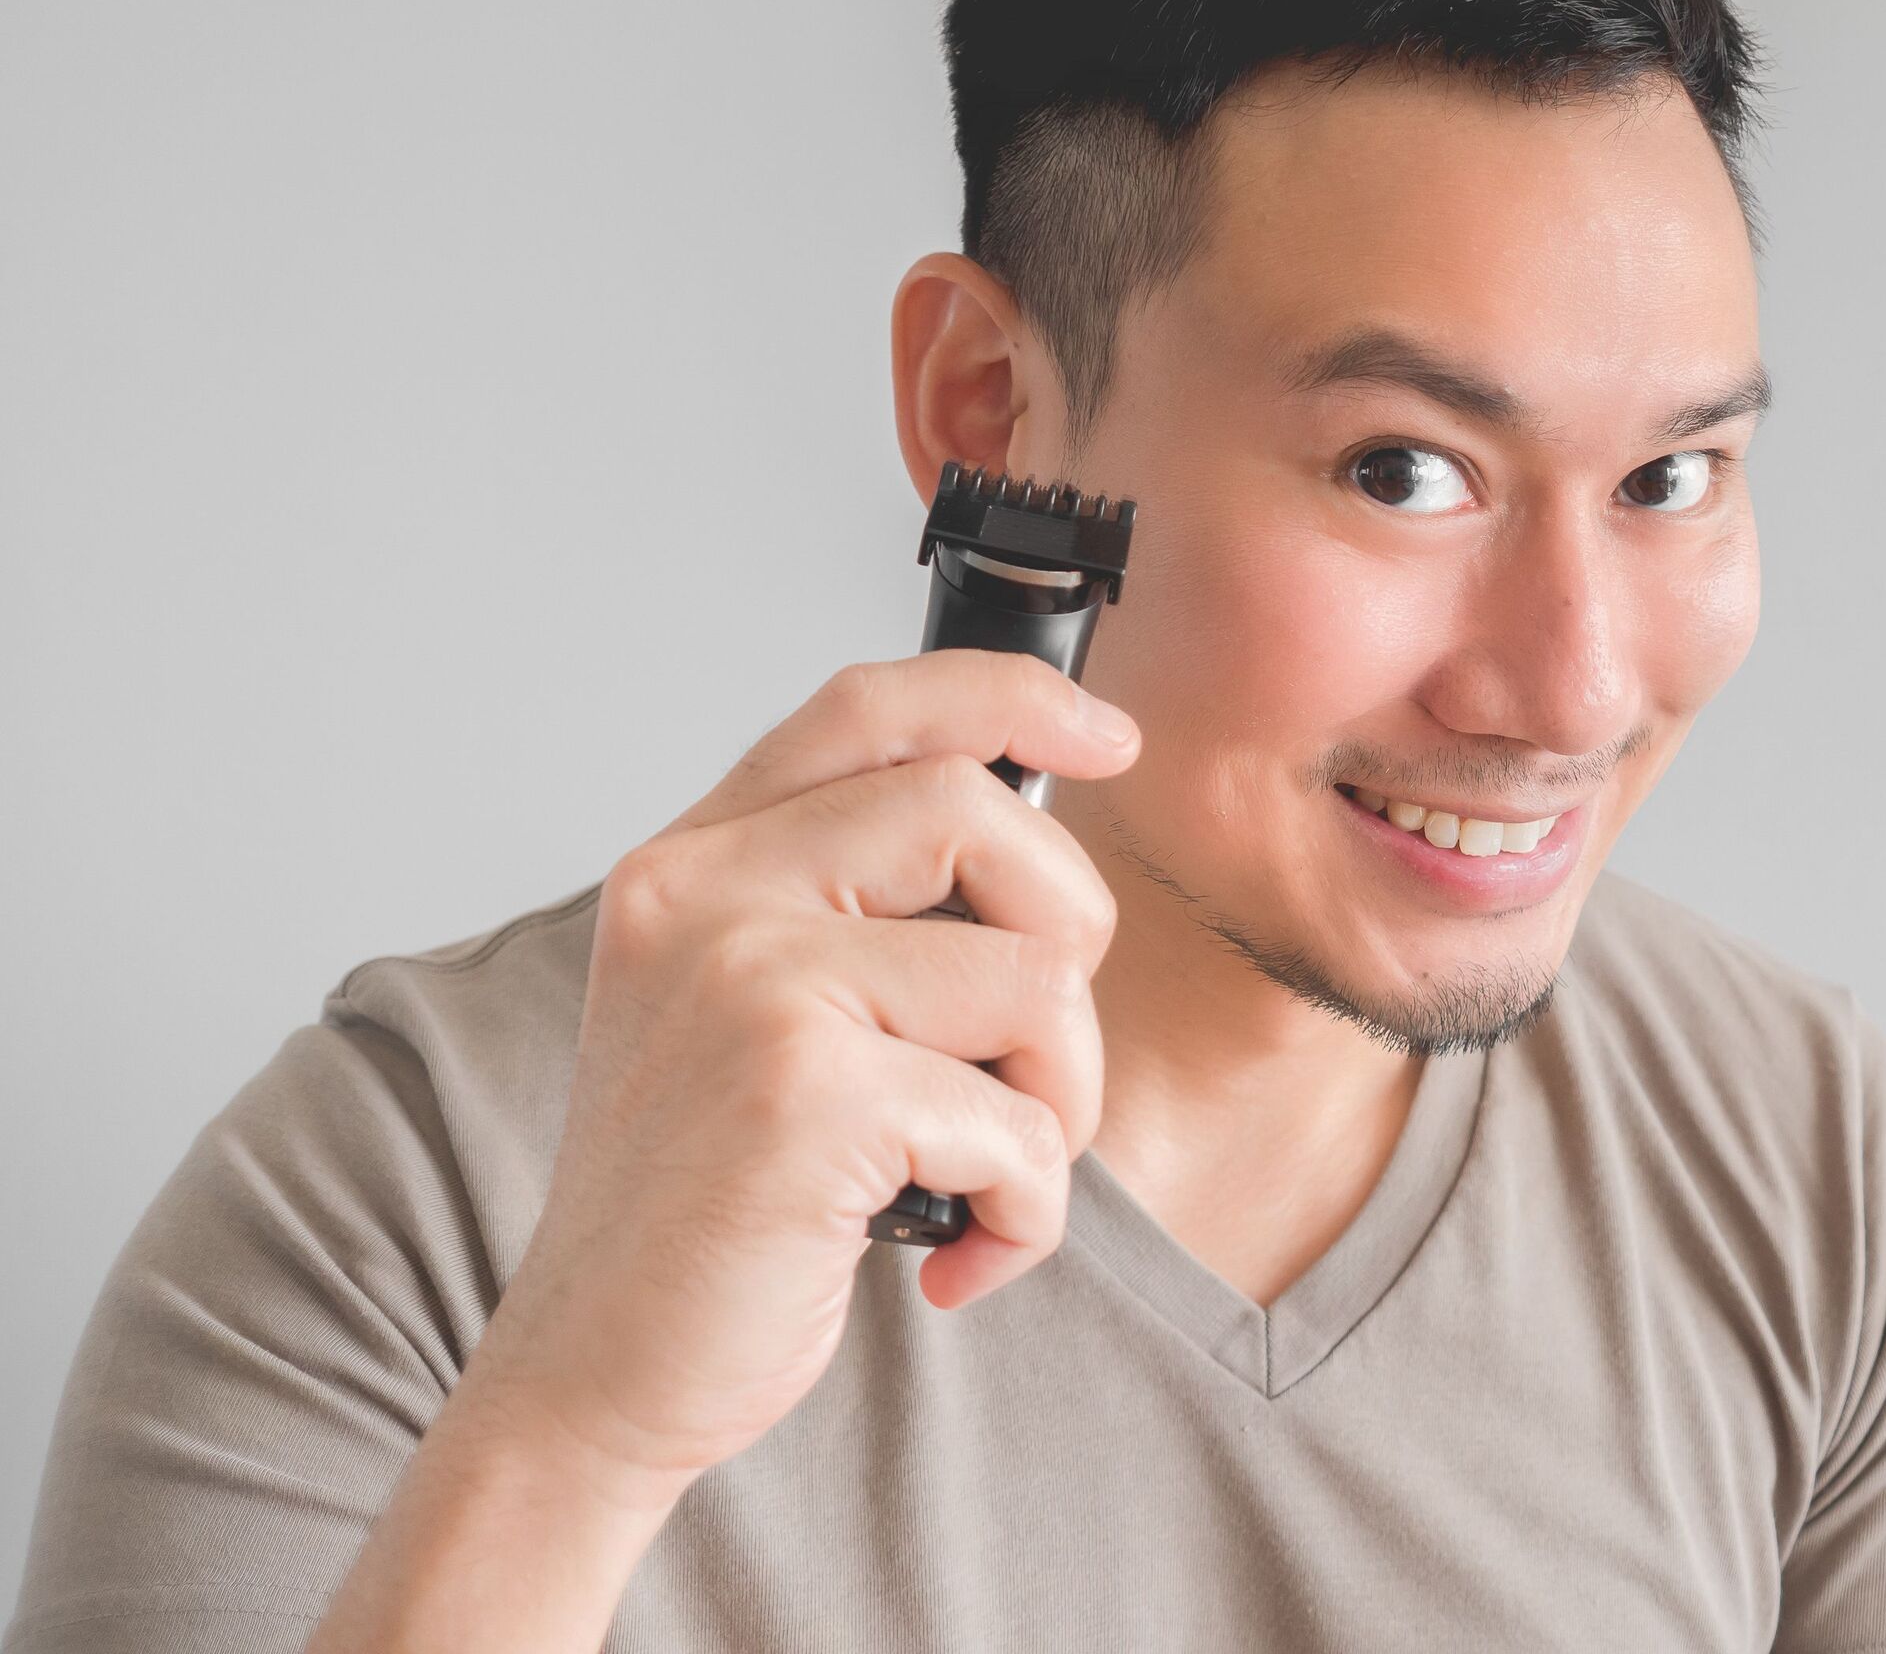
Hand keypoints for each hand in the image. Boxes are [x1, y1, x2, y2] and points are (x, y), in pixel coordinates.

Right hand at [453, 650, 1139, 1500]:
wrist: (589, 1378)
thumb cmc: (700, 1207)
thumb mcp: (745, 1016)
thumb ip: (848, 916)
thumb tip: (1038, 849)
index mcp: (693, 865)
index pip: (872, 708)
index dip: (1009, 698)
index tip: (1104, 738)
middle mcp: (705, 897)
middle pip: (981, 814)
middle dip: (1067, 939)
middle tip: (1028, 1062)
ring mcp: (749, 984)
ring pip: (1037, 972)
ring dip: (1060, 1100)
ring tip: (985, 1175)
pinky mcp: (804, 1093)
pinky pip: (1023, 1119)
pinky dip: (1030, 1209)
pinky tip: (955, 1256)